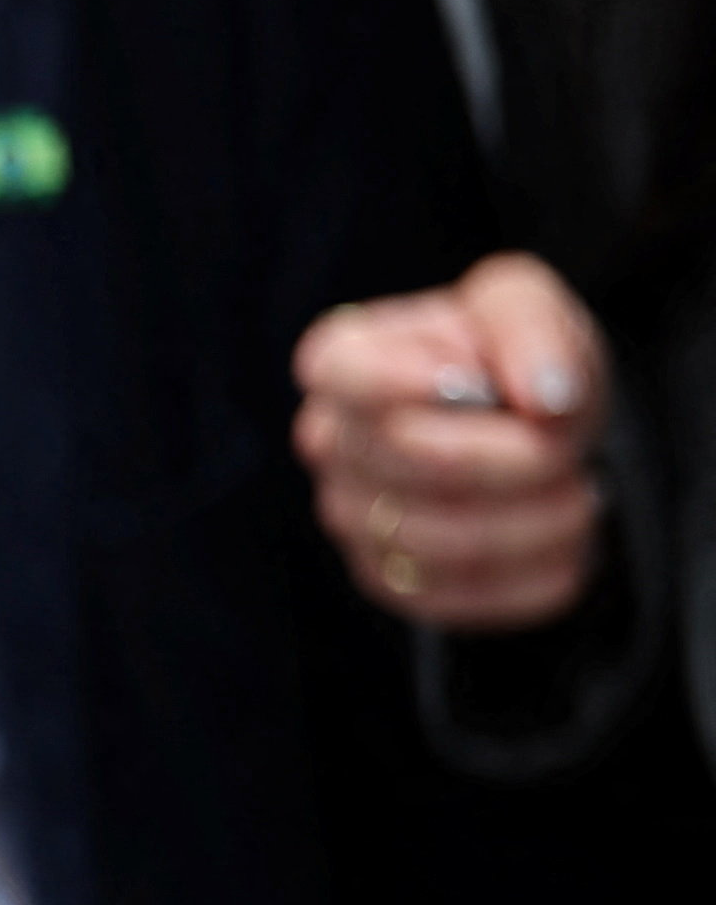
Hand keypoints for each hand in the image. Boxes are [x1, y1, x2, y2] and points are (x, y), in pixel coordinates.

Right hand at [293, 257, 603, 632]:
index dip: (404, 381)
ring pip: (448, 541)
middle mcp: (330, 443)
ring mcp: (353, 522)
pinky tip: (560, 535)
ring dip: (543, 518)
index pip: (343, 372)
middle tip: (567, 443)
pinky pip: (473, 597)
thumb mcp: (525, 307)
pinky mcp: (394, 584)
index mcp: (343, 360)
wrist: (522, 429)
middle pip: (418, 460)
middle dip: (522, 453)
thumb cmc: (509, 359)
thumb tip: (544, 398)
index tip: (471, 380)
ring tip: (575, 488)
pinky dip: (542, 570)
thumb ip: (532, 328)